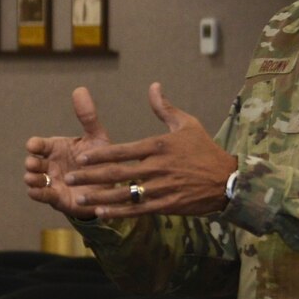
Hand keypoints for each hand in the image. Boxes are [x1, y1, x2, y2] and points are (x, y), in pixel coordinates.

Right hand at [23, 86, 112, 218]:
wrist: (111, 187)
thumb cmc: (101, 159)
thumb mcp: (97, 137)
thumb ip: (88, 116)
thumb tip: (80, 89)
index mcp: (57, 148)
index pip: (39, 144)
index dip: (34, 144)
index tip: (33, 146)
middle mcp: (51, 164)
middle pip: (33, 162)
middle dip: (31, 163)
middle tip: (34, 164)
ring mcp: (52, 181)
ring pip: (33, 179)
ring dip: (31, 178)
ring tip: (33, 178)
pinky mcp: (57, 198)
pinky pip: (41, 196)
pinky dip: (36, 193)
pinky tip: (35, 191)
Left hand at [64, 82, 234, 218]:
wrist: (228, 180)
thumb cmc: (205, 149)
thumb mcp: (187, 124)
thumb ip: (165, 108)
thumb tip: (153, 86)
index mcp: (159, 146)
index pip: (122, 151)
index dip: (99, 155)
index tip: (79, 157)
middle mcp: (158, 167)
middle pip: (118, 173)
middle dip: (90, 176)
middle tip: (69, 177)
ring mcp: (162, 188)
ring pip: (125, 194)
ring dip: (100, 196)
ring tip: (78, 197)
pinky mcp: (167, 205)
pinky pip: (138, 210)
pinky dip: (118, 212)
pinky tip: (101, 212)